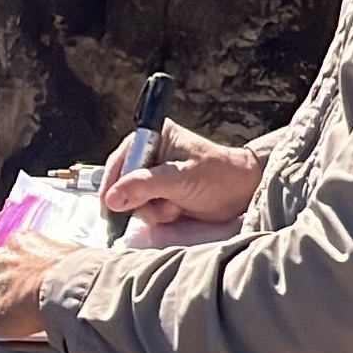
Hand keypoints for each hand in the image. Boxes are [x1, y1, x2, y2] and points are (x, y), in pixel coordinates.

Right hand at [101, 119, 263, 234]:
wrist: (242, 194)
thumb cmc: (217, 177)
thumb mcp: (179, 179)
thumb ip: (144, 186)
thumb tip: (111, 198)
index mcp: (154, 137)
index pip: (120, 160)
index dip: (112, 183)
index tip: (110, 206)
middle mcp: (151, 154)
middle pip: (122, 182)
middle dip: (138, 199)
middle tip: (157, 206)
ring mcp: (155, 175)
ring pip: (132, 199)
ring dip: (151, 209)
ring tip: (173, 207)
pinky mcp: (161, 194)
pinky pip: (145, 209)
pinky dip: (157, 214)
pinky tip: (176, 211)